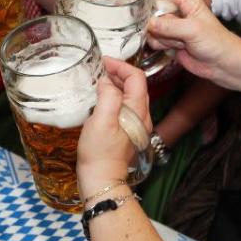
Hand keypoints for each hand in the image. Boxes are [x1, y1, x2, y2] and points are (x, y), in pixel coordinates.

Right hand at [77, 57, 150, 190]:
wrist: (101, 179)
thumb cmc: (100, 151)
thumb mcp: (101, 120)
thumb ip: (108, 96)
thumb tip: (106, 81)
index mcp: (137, 110)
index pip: (136, 77)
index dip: (121, 65)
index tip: (103, 62)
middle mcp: (142, 116)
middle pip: (136, 85)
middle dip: (118, 72)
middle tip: (98, 69)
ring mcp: (136, 125)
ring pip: (131, 95)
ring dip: (116, 84)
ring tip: (98, 81)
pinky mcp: (128, 132)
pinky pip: (125, 106)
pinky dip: (114, 96)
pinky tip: (100, 100)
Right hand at [146, 0, 240, 82]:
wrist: (223, 64)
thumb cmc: (216, 42)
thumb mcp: (193, 29)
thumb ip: (169, 25)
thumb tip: (149, 24)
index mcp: (185, 2)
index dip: (152, 8)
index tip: (149, 18)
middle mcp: (177, 13)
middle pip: (153, 16)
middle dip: (160, 27)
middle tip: (175, 34)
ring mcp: (172, 28)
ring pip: (152, 30)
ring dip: (163, 38)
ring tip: (181, 42)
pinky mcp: (169, 42)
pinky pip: (154, 41)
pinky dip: (162, 46)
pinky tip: (177, 48)